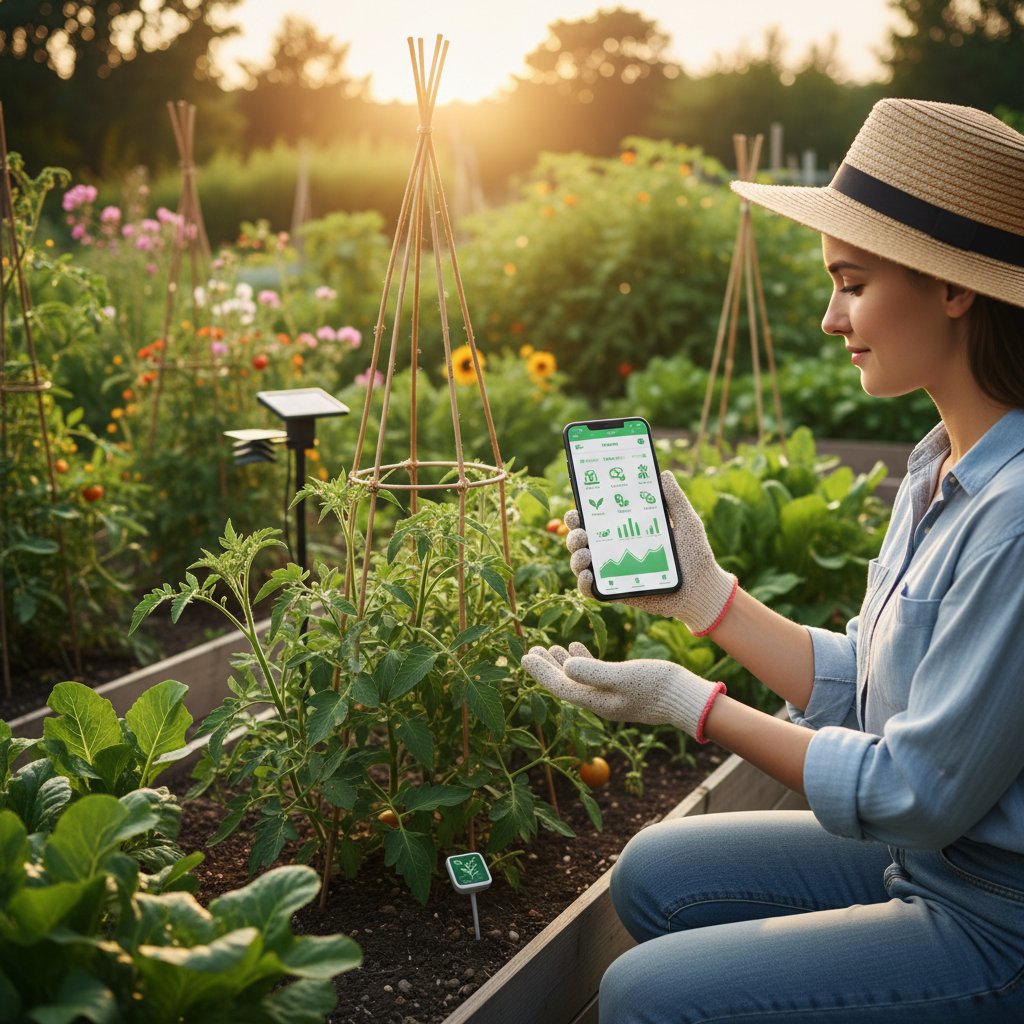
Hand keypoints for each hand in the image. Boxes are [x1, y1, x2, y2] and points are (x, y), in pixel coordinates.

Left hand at [521, 642, 725, 742]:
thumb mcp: (623, 676)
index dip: (541, 672)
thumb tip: (566, 667)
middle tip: (531, 651)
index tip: (525, 657)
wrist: (686, 698)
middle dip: (547, 668)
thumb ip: (593, 672)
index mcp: (596, 700)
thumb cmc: (657, 686)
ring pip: (578, 680)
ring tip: (550, 648)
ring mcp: (611, 696)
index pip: (560, 686)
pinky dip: (583, 662)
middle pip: (565, 684)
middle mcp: (599, 701)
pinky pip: (594, 676)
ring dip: (563, 664)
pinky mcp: (622, 689)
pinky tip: (577, 649)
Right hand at [565, 470, 736, 634]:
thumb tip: (663, 473)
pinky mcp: (617, 592)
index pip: (597, 519)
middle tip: (581, 530)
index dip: (582, 512)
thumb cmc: (695, 555)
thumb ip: (674, 499)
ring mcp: (614, 572)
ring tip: (585, 552)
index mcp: (626, 531)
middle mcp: (616, 550)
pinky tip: (589, 574)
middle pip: (582, 540)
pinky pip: (591, 590)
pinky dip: (583, 583)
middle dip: (573, 533)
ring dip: (575, 556)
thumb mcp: (686, 521)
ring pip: (581, 563)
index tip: (578, 506)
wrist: (704, 589)